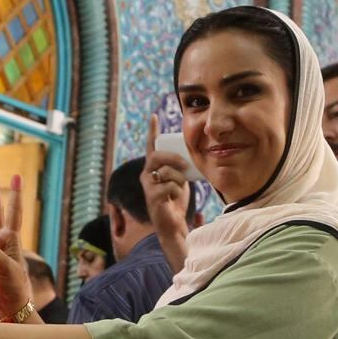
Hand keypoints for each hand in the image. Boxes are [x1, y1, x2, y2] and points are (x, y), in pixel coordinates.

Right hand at [142, 117, 192, 244]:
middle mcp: (146, 174)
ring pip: (165, 172)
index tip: (154, 116)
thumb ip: (180, 167)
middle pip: (157, 156)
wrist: (173, 222)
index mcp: (153, 167)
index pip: (151, 145)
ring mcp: (147, 185)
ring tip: (180, 188)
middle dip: (173, 158)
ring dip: (179, 180)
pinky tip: (174, 198)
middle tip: (186, 165)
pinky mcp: (151, 197)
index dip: (152, 131)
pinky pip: (168, 187)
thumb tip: (191, 155)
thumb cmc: (176, 200)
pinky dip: (176, 192)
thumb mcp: (180, 178)